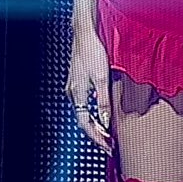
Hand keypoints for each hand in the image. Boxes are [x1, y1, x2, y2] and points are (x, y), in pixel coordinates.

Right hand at [65, 27, 111, 151]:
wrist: (85, 34)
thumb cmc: (93, 52)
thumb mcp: (102, 78)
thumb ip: (104, 101)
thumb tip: (106, 121)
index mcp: (77, 94)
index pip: (85, 123)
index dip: (97, 137)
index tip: (107, 146)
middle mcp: (72, 93)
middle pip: (83, 120)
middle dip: (97, 134)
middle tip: (110, 145)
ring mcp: (74, 88)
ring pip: (84, 112)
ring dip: (96, 124)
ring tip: (108, 135)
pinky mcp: (78, 82)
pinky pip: (84, 104)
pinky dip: (93, 113)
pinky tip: (103, 115)